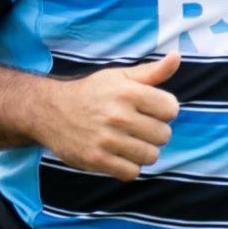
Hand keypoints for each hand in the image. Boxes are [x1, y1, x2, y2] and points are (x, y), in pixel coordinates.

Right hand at [32, 52, 180, 180]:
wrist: (50, 111)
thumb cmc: (92, 93)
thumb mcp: (120, 76)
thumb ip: (152, 71)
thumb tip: (177, 57)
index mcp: (127, 92)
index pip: (171, 109)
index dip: (163, 110)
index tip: (148, 110)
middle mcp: (118, 115)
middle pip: (163, 135)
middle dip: (153, 132)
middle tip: (135, 127)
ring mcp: (107, 140)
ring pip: (151, 156)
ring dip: (142, 151)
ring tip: (128, 141)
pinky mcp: (96, 160)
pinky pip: (132, 172)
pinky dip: (128, 166)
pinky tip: (117, 155)